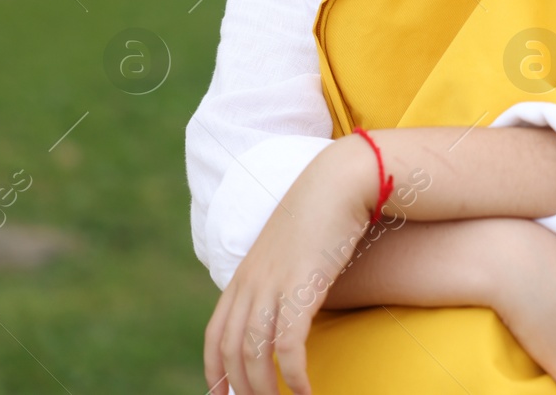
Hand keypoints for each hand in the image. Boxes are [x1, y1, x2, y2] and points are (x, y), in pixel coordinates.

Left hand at [204, 134, 374, 394]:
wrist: (340, 182)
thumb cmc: (323, 216)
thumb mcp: (289, 250)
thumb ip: (278, 276)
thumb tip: (285, 303)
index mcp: (244, 276)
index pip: (216, 335)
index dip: (215, 370)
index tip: (223, 394)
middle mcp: (251, 284)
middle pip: (232, 351)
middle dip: (241, 388)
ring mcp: (273, 285)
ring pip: (255, 354)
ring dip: (267, 389)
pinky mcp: (301, 287)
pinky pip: (288, 345)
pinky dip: (294, 374)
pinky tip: (307, 390)